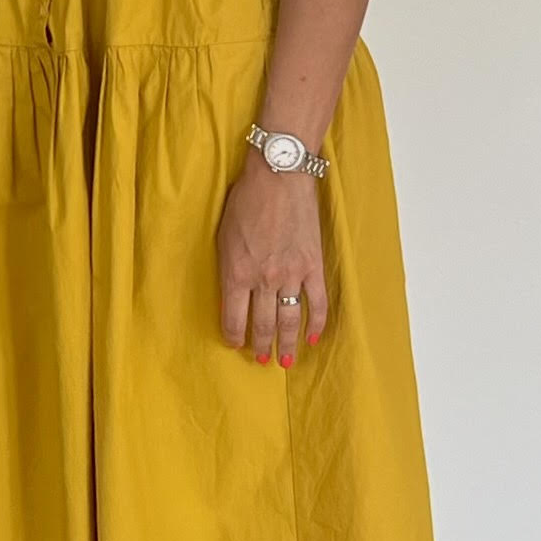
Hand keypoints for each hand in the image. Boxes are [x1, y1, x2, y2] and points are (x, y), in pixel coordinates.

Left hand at [217, 153, 326, 366]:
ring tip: (284, 362)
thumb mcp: (223, 235)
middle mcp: (263, 279)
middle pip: (262, 323)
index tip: (235, 344)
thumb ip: (229, 266)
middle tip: (261, 360)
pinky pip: (317, 303)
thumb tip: (233, 290)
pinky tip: (312, 338)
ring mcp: (291, 274)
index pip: (233, 316)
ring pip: (289, 319)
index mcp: (235, 272)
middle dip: (260, 346)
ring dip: (286, 343)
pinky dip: (316, 324)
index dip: (234, 335)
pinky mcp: (314, 266)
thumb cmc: (245, 201)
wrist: (279, 178)